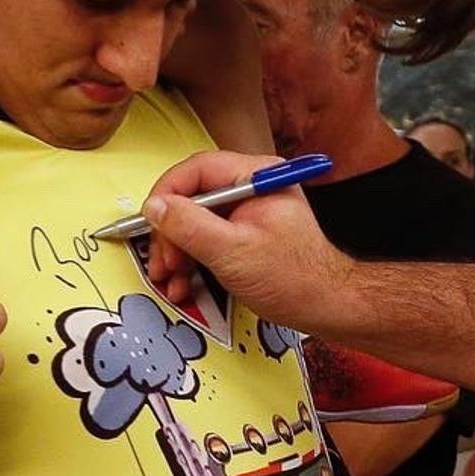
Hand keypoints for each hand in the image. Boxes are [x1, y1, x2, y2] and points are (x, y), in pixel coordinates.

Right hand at [144, 151, 354, 334]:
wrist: (326, 306)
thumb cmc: (293, 278)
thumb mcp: (233, 251)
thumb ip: (191, 226)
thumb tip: (154, 206)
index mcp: (257, 176)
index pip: (198, 169)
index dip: (167, 193)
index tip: (148, 221)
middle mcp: (252, 186)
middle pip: (193, 196)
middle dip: (171, 232)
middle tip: (162, 262)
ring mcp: (248, 210)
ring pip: (196, 220)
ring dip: (177, 251)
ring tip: (171, 279)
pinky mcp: (244, 232)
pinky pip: (207, 237)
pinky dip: (192, 259)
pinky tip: (184, 283)